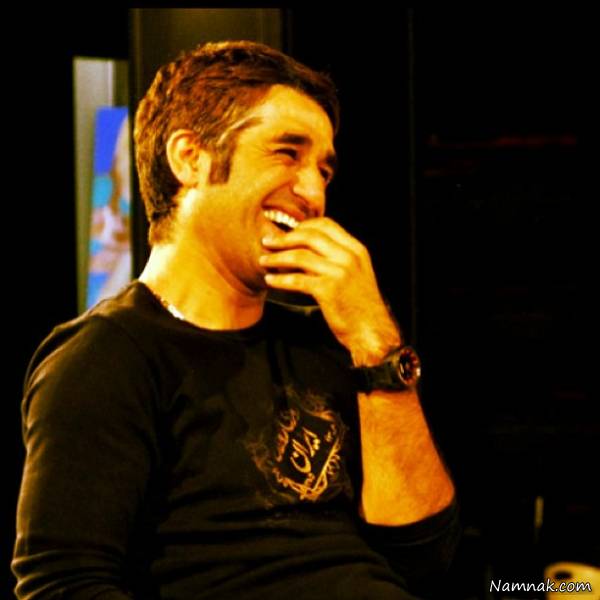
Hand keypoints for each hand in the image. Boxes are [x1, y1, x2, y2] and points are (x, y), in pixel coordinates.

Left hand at [260, 217, 400, 364]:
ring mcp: (339, 272)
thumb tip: (308, 250)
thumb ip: (338, 259)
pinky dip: (280, 279)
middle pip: (309, 236)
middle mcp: (349, 256)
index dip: (302, 226)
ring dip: (277, 258)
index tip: (286, 232)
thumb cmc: (360, 305)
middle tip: (267, 242)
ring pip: (300, 256)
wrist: (372, 331)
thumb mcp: (356, 273)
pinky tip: (270, 281)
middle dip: (284, 237)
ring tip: (263, 261)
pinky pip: (297, 280)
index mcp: (356, 249)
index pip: (325, 224)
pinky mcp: (329, 289)